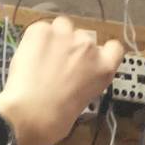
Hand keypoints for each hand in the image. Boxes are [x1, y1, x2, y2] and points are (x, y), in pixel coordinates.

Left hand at [0, 15, 124, 144]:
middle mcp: (89, 47)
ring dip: (56, 37)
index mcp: (104, 68)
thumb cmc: (58, 118)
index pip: (114, 48)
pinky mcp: (42, 30)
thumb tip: (74, 73)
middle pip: (84, 37)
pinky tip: (30, 55)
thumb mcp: (85, 99)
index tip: (91, 58)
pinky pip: (41, 27)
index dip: (101, 51)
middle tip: (59, 65)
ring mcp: (65, 35)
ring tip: (43, 56)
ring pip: (63, 25)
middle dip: (73, 47)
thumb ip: (85, 79)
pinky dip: (35, 38)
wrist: (32, 114)